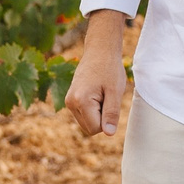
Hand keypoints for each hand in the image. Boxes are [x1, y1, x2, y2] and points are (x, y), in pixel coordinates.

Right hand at [66, 11, 128, 135]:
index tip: (109, 99)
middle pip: (90, 128)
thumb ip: (111, 114)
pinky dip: (93, 109)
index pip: (96, 129)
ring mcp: (69, 101)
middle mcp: (70, 103)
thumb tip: (109, 133)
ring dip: (98, 113)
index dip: (107, 119)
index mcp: (80, 101)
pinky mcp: (71, 99)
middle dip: (101, 117)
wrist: (100, 50)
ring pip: (87, 123)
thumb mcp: (115, 91)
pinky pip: (85, 115)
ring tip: (102, 93)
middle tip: (106, 96)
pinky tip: (97, 93)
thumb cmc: (109, 68)